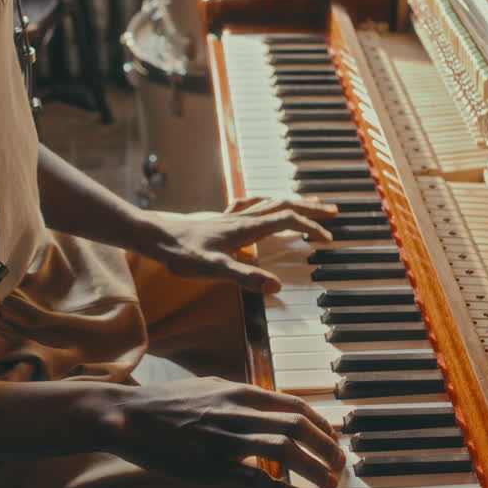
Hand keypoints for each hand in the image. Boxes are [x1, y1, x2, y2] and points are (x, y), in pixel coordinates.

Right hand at [105, 377, 344, 487]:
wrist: (129, 416)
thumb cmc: (168, 404)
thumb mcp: (210, 388)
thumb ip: (241, 397)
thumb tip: (270, 404)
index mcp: (238, 392)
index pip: (294, 405)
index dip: (321, 424)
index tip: (333, 438)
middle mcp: (236, 412)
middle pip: (296, 426)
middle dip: (326, 446)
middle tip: (339, 464)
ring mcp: (224, 440)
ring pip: (282, 449)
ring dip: (312, 466)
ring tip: (326, 481)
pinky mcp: (210, 467)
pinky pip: (253, 478)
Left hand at [136, 197, 337, 292]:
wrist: (155, 236)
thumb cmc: (181, 253)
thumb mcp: (214, 269)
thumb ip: (245, 277)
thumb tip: (277, 286)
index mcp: (247, 228)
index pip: (288, 220)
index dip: (310, 227)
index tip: (327, 240)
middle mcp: (242, 217)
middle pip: (284, 204)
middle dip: (310, 207)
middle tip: (332, 212)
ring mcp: (231, 215)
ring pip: (270, 201)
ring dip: (292, 202)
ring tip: (308, 205)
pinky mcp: (220, 218)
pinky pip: (251, 203)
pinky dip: (266, 202)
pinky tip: (263, 205)